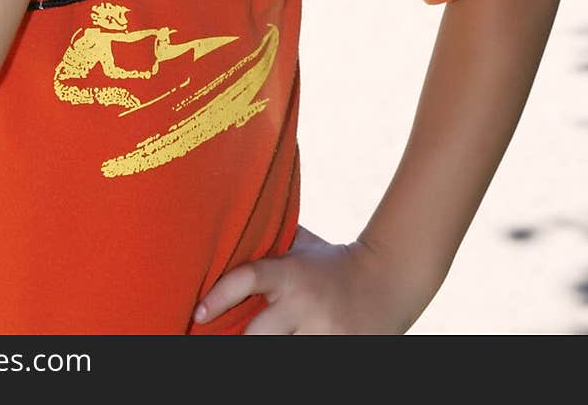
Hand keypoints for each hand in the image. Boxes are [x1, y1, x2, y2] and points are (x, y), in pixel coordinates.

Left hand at [193, 225, 421, 334]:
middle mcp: (304, 304)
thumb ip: (270, 240)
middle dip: (243, 338)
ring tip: (271, 337)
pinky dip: (293, 353)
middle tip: (222, 337)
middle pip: (256, 335)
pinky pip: (305, 362)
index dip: (219, 296)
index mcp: (292, 272)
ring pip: (280, 354)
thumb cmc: (334, 262)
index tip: (198, 312)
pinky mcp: (339, 353)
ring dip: (273, 348)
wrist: (390, 280)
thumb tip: (227, 224)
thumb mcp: (303, 245)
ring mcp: (322, 334)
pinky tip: (293, 343)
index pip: (247, 278)